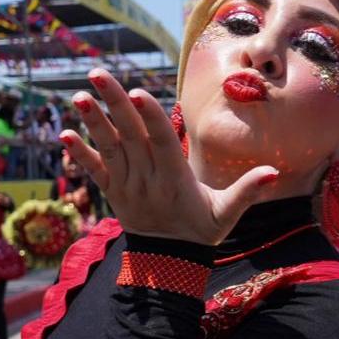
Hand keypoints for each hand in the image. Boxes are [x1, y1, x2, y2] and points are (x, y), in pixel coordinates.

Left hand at [61, 68, 278, 245]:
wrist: (169, 263)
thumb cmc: (201, 232)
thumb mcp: (227, 214)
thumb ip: (247, 191)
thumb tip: (274, 172)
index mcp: (175, 180)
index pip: (161, 143)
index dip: (150, 117)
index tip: (139, 92)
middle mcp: (147, 180)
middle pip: (130, 137)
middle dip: (115, 104)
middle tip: (100, 74)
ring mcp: (127, 187)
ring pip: (109, 149)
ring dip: (93, 122)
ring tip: (79, 95)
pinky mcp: (113, 193)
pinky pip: (94, 171)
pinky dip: (79, 153)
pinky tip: (64, 133)